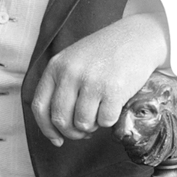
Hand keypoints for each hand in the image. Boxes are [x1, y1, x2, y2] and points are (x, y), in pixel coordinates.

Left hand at [31, 13, 168, 145]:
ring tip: (100, 110)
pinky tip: (113, 104)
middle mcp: (70, 73)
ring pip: (82, 123)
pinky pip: (105, 121)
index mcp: (56, 66)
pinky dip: (109, 120)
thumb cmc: (105, 53)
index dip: (47, 129)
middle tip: (85, 128)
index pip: (39, 106)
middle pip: (60, 120)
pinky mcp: (112, 89)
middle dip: (73, 132)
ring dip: (93, 125)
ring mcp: (91, 81)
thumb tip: (56, 129)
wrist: (137, 37)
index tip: (57, 139)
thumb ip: (61, 87)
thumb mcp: (74, 60)